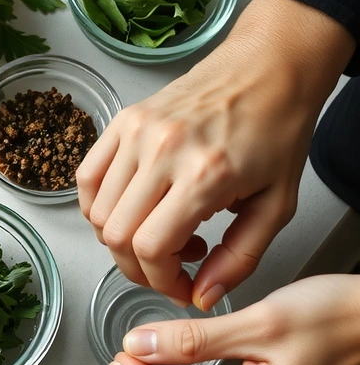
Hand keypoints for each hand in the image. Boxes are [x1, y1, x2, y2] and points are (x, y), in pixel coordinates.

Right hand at [77, 0, 354, 308]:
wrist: (269, 67)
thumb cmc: (277, 130)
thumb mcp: (277, 205)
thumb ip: (240, 258)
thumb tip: (202, 297)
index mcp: (205, 174)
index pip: (151, 248)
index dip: (161, 281)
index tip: (181, 286)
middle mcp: (163, 151)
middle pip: (117, 236)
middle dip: (139, 268)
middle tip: (167, 268)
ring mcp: (136, 132)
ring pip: (98, 213)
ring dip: (120, 239)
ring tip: (158, 232)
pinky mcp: (123, 120)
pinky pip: (87, 178)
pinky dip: (98, 207)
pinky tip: (129, 210)